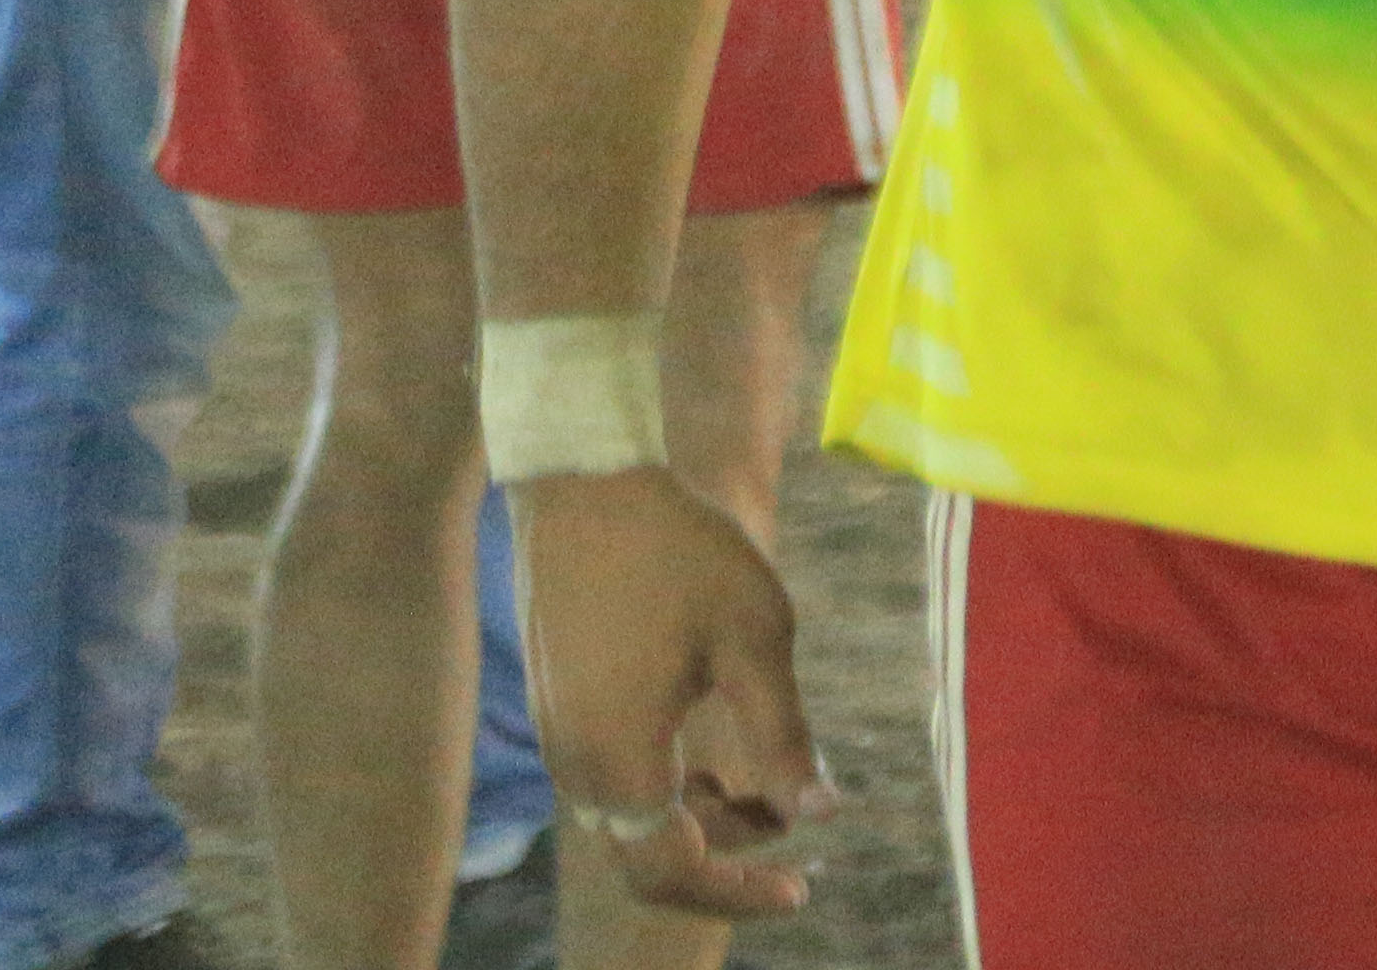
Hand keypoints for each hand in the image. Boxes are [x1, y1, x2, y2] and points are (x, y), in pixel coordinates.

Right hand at [510, 466, 835, 921]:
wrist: (582, 482)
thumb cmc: (676, 549)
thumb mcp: (753, 637)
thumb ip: (784, 735)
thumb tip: (820, 814)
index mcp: (623, 760)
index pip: (675, 872)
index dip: (740, 893)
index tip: (802, 888)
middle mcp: (576, 766)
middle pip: (647, 861)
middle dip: (724, 867)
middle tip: (792, 856)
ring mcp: (558, 737)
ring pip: (629, 824)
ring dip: (698, 827)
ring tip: (769, 795)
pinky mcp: (556, 707)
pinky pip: (610, 784)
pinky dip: (666, 793)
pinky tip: (712, 761)